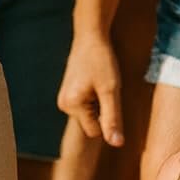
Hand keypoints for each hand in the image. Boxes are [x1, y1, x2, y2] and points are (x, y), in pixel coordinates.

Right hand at [57, 32, 123, 146]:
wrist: (90, 35)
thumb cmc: (101, 60)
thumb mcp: (111, 90)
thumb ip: (112, 118)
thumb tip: (116, 143)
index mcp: (72, 105)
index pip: (95, 131)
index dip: (108, 117)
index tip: (110, 96)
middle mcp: (64, 104)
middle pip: (91, 123)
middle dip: (102, 109)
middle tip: (105, 87)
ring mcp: (64, 97)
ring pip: (89, 114)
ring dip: (98, 103)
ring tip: (99, 81)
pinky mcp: (68, 91)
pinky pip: (85, 105)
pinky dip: (94, 97)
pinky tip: (95, 80)